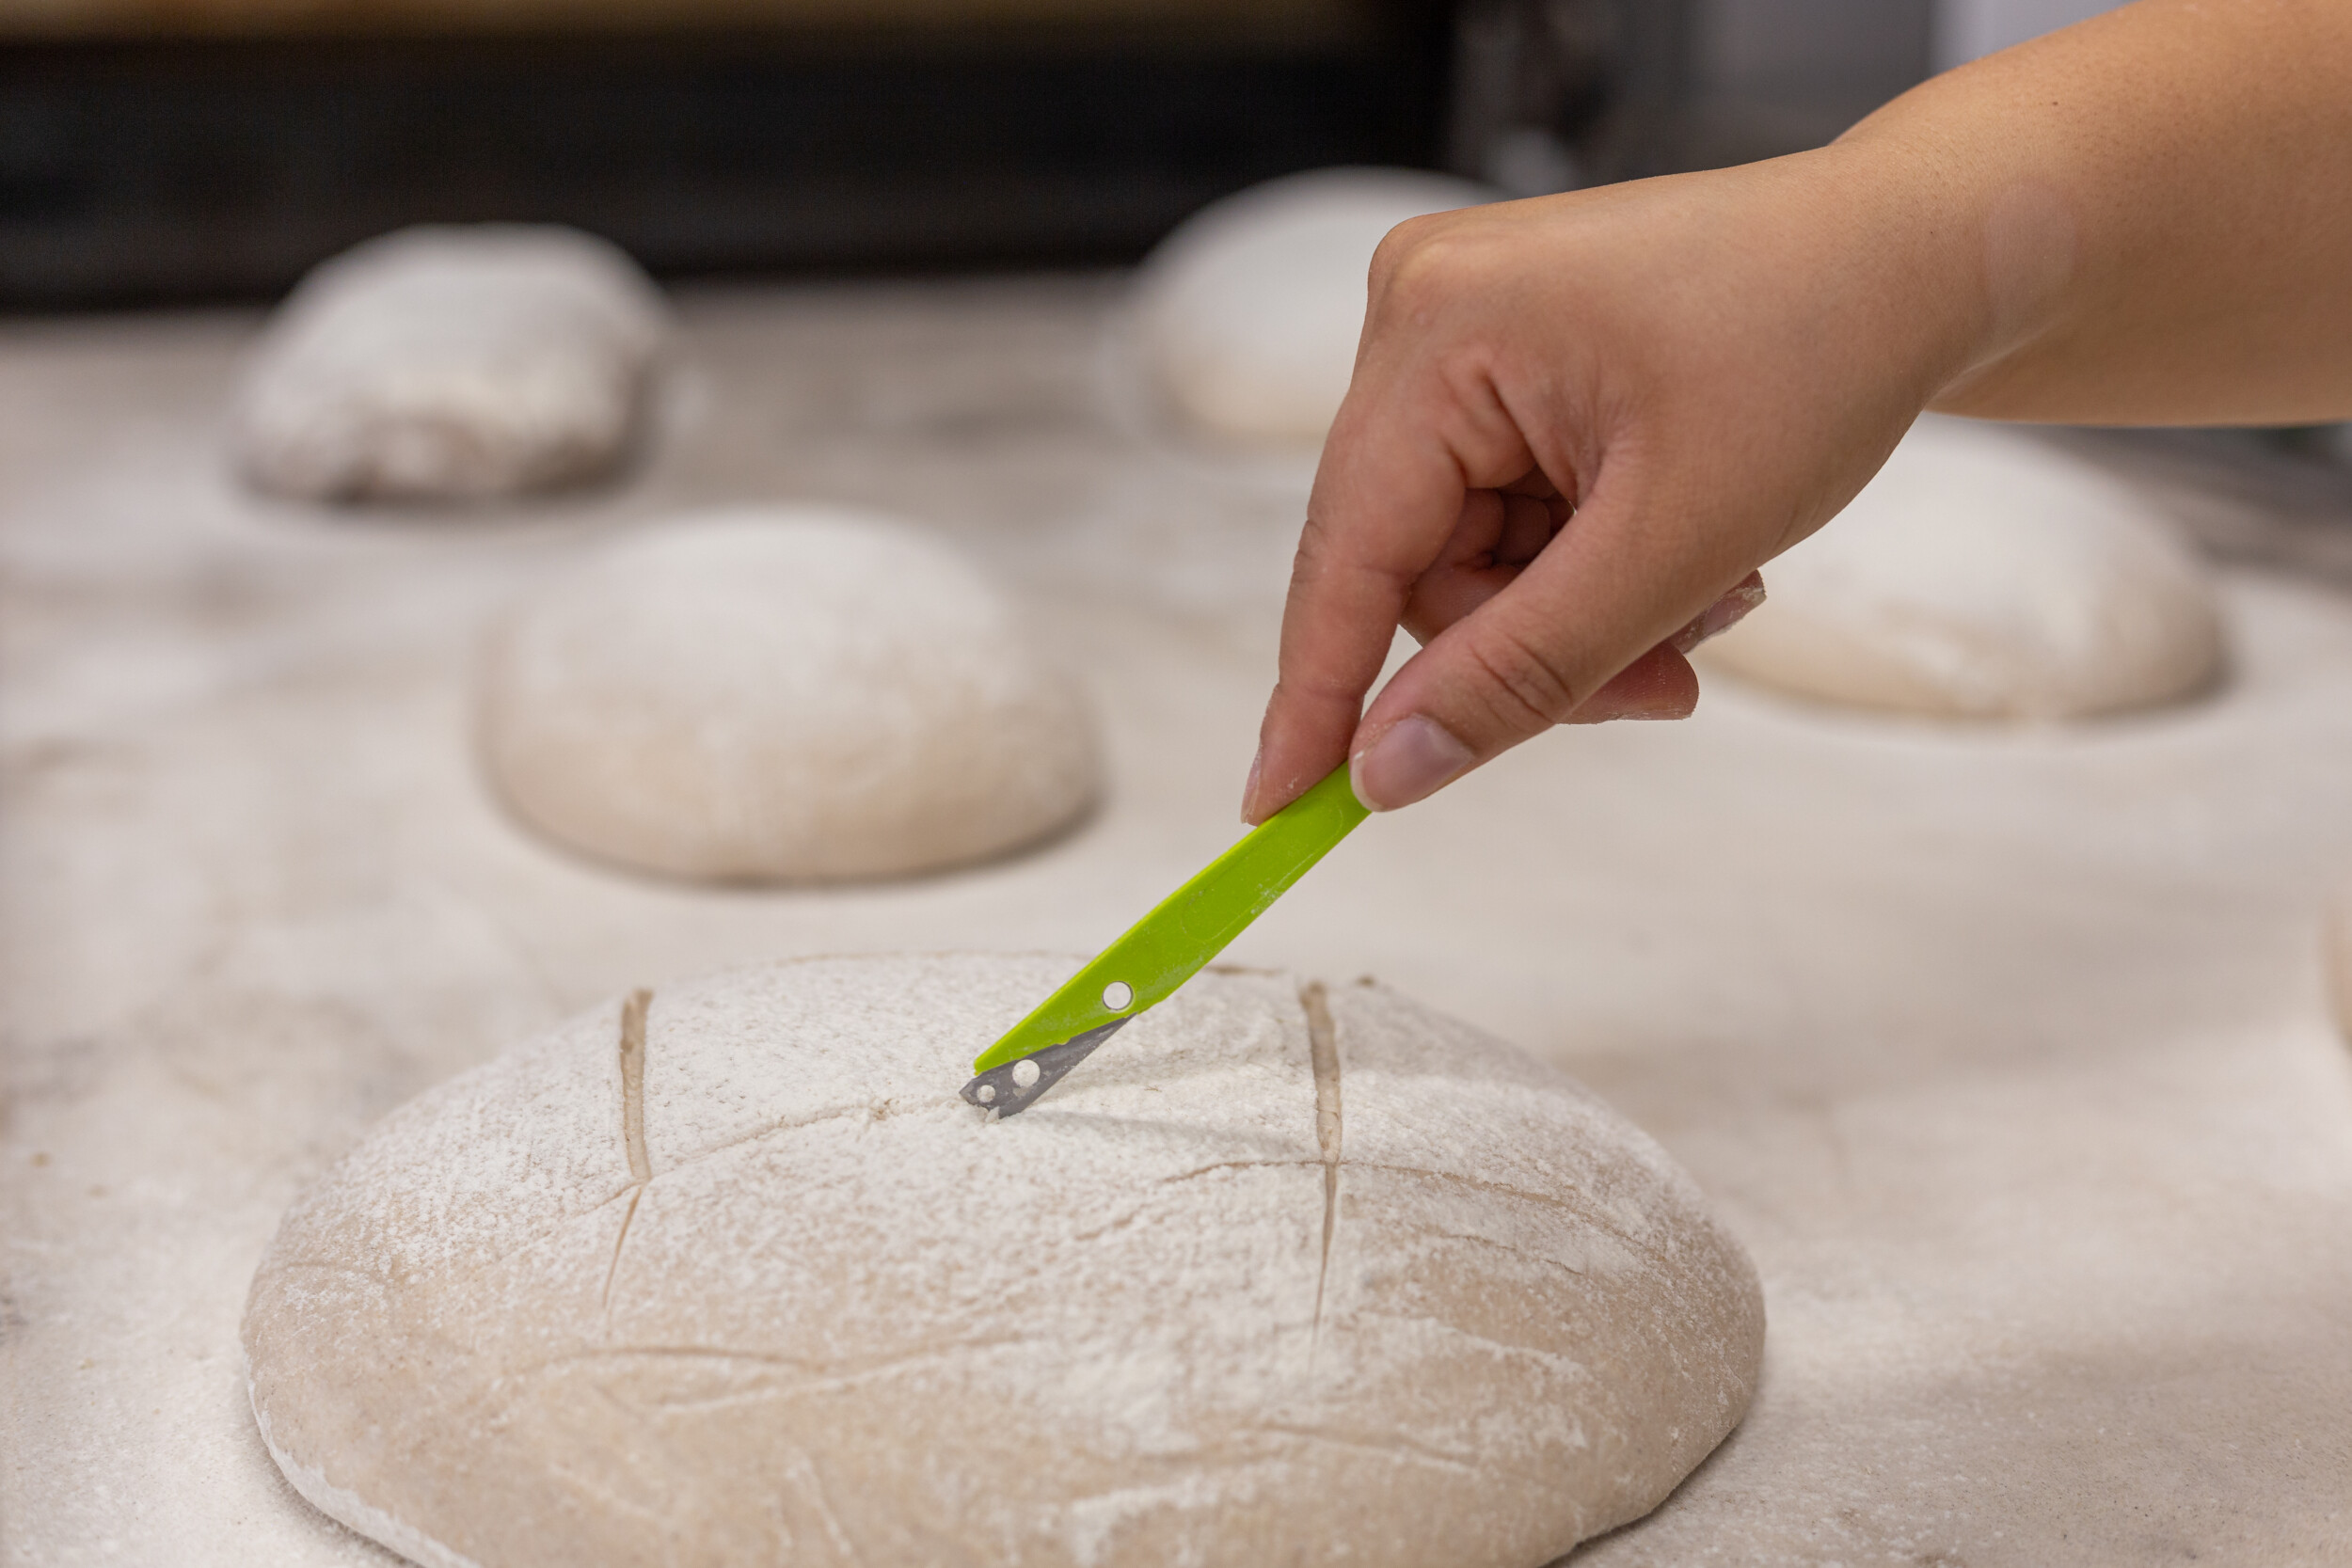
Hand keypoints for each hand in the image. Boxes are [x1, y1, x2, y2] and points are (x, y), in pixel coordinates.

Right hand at [1241, 147, 1976, 820]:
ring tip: (1713, 599)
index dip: (1314, 698)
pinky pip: (1503, 511)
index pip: (1347, 554)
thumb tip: (1382, 775)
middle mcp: (1422, 310)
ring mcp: (1459, 326)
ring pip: (1468, 555)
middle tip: (1666, 690)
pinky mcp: (1503, 352)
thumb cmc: (1819, 350)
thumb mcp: (1674, 544)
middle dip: (1537, 649)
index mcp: (1440, 326)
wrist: (1920, 251)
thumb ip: (1519, 673)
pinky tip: (1687, 547)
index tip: (1274, 814)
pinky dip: (1589, 561)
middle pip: (1417, 567)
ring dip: (1581, 613)